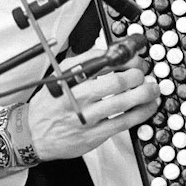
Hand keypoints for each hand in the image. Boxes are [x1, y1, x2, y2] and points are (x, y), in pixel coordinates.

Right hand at [25, 62, 160, 161]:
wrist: (34, 135)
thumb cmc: (50, 104)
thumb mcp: (60, 76)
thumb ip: (83, 62)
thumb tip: (110, 51)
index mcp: (70, 78)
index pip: (102, 61)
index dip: (125, 57)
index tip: (135, 56)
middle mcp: (78, 96)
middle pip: (117, 81)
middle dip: (137, 74)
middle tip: (143, 72)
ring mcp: (87, 117)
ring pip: (124, 101)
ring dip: (144, 92)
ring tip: (152, 88)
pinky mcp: (95, 135)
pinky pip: (125, 122)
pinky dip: (142, 112)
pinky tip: (148, 106)